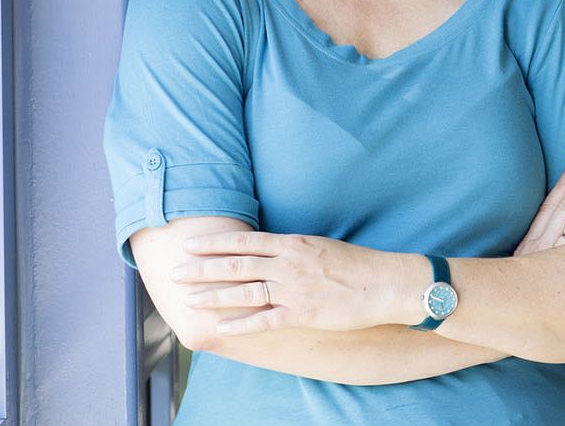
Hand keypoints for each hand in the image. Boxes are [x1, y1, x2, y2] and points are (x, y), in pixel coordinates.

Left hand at [175, 230, 412, 334]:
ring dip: (213, 295)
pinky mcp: (303, 313)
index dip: (214, 243)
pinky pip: (264, 320)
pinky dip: (241, 324)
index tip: (191, 244)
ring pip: (243, 291)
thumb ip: (292, 250)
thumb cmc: (358, 265)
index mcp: (293, 244)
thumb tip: (269, 252)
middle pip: (235, 265)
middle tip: (175, 271)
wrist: (385, 283)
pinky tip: (221, 327)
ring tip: (189, 299)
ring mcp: (294, 289)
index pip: (244, 241)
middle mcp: (288, 263)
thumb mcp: (321, 246)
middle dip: (202, 268)